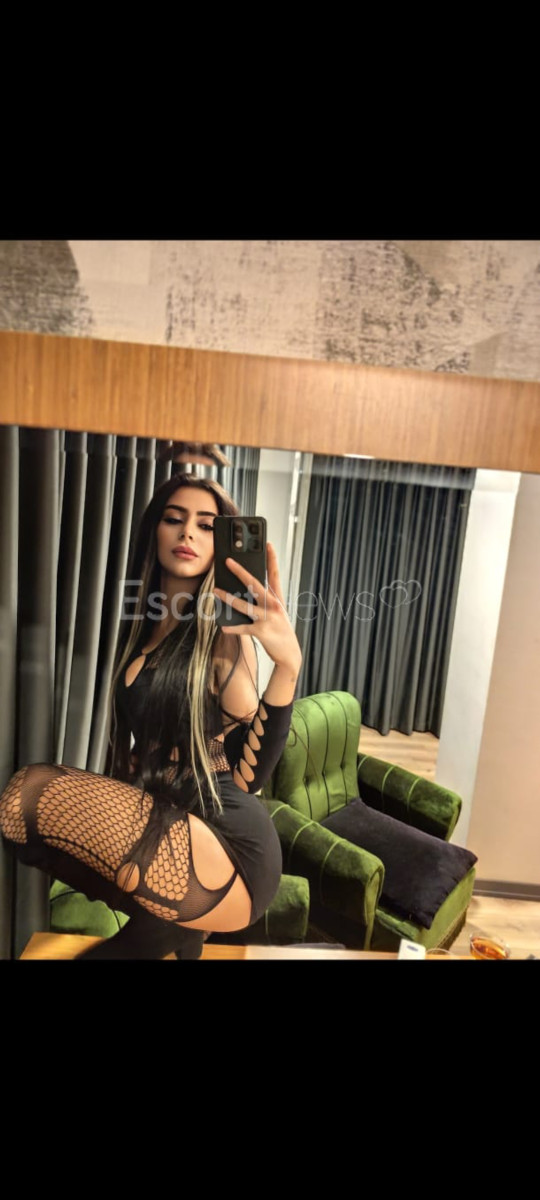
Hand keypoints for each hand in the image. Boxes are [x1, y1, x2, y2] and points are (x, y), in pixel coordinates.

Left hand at [213, 542, 301, 674]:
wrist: (290, 654)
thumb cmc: (280, 631)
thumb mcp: (276, 613)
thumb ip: (264, 601)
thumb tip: (243, 592)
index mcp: (277, 599)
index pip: (274, 574)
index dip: (271, 558)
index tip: (267, 544)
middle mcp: (274, 605)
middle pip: (255, 584)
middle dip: (240, 571)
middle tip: (228, 561)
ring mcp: (268, 618)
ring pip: (245, 605)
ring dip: (228, 598)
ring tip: (216, 591)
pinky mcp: (262, 631)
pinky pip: (243, 628)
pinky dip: (233, 628)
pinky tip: (224, 627)